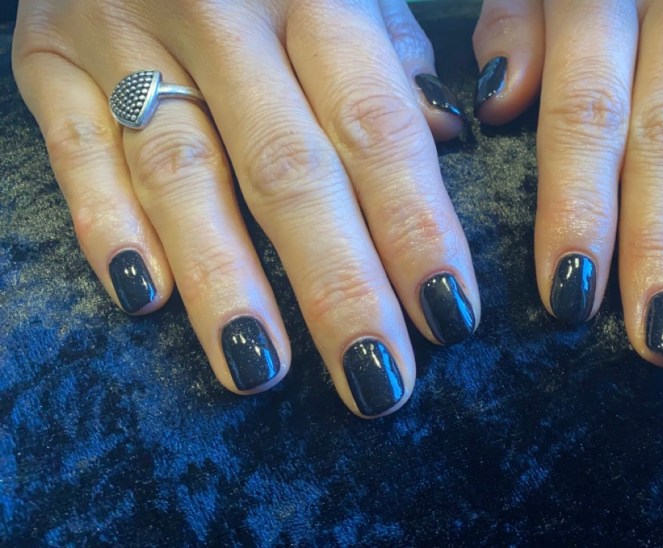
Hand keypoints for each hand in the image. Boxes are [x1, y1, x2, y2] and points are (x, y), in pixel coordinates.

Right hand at [13, 0, 478, 416]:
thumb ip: (391, 52)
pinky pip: (78, 151)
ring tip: (259, 369)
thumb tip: (444, 140)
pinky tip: (145, 299)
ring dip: (223, 279)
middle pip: (287, 169)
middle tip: (376, 379)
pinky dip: (108, 225)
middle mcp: (222, 14)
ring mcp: (128, 33)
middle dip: (337, 285)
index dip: (415, 227)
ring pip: (181, 173)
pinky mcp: (51, 56)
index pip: (376, 127)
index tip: (449, 315)